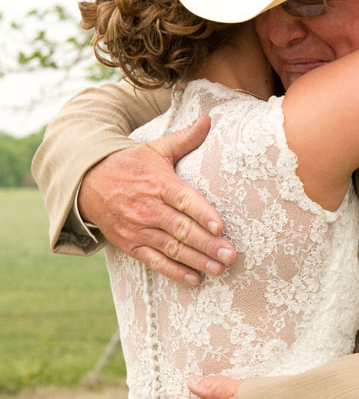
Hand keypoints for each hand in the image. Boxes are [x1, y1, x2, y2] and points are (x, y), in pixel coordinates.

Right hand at [79, 115, 235, 284]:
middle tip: (231, 255)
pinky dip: (174, 272)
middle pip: (181, 229)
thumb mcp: (155, 149)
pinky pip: (154, 262)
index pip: (183, 200)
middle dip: (207, 244)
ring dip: (196, 260)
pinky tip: (194, 279)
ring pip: (171, 248)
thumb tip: (209, 119)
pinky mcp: (130, 245)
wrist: (88, 184)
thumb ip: (185, 139)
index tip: (220, 226)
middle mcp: (148, 209)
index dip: (201, 213)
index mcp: (158, 184)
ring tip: (220, 268)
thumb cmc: (130, 165)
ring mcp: (138, 229)